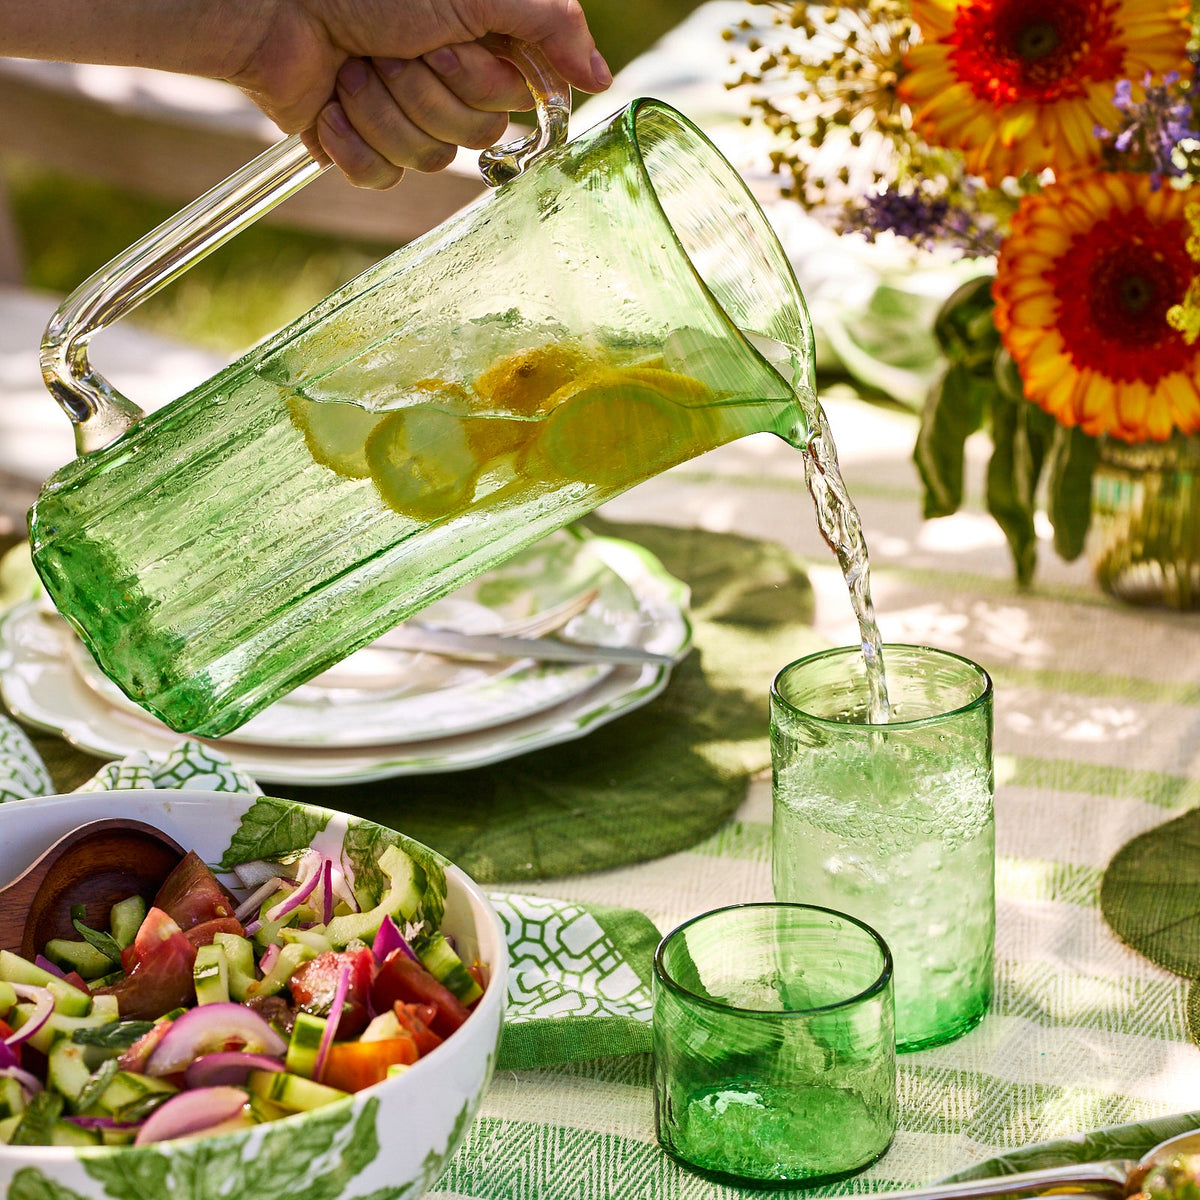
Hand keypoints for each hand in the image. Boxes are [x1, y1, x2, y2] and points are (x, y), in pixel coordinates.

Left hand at [227, 0, 611, 188]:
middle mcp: (448, 86)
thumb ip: (550, 25)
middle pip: (475, 138)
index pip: (518, 101)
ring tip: (354, 67)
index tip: (448, 42)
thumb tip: (603, 78)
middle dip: (427, 92)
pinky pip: (380, 179)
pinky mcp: (361, 151)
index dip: (484, 82)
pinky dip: (350, 141)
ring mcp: (404, 122)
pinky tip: (331, 104)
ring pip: (427, 161)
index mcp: (481, 48)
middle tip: (393, 49)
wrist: (272, 3)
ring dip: (384, 110)